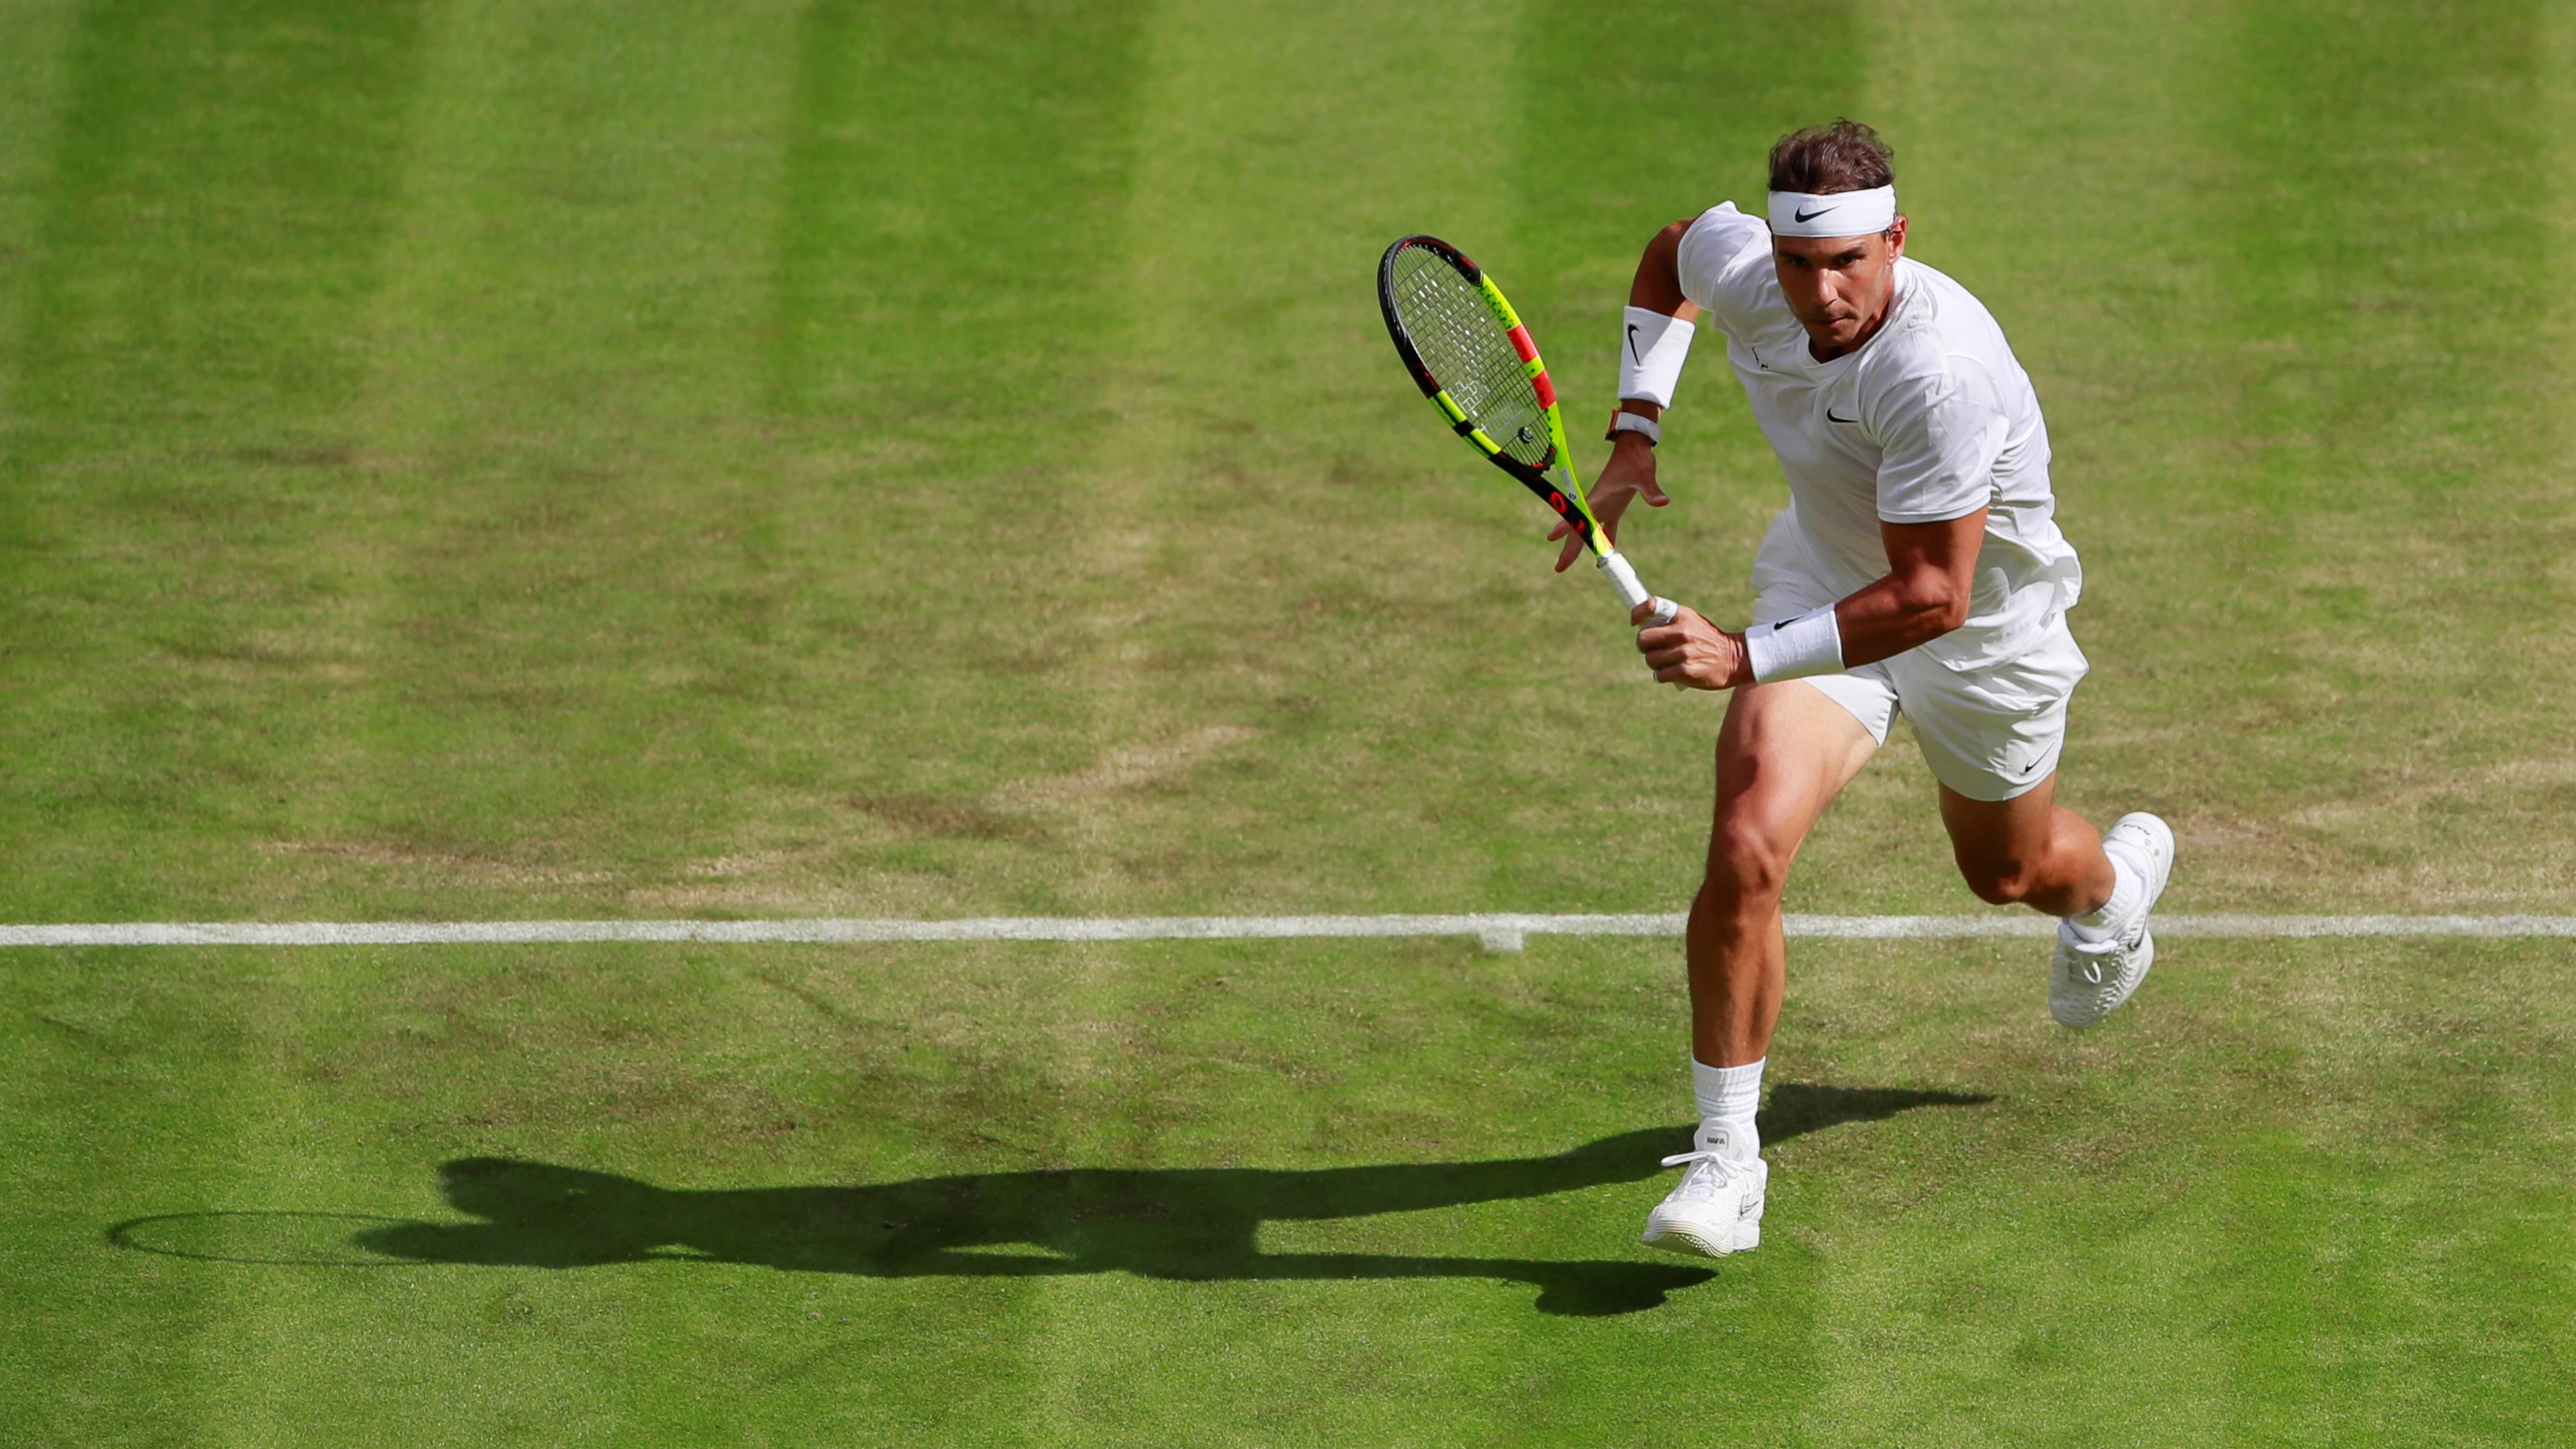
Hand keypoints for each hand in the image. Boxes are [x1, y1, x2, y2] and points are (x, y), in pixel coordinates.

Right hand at [1551, 432, 1667, 571]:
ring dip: (1581, 546)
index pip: (1579, 514)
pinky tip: (1606, 552)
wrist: (1634, 446)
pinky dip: (1605, 540)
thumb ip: (1650, 490)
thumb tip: (1662, 502)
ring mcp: (1605, 506)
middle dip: (1569, 549)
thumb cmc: (1636, 458)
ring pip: (1589, 531)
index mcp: (1599, 497)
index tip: (1553, 537)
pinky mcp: (1615, 506)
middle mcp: (1598, 504)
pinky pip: (1607, 527)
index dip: (1566, 526)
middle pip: (1579, 530)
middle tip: (1559, 569)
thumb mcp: (1644, 475)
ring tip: (1567, 563)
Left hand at [1634, 601, 1747, 689]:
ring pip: (1650, 659)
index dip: (1638, 612)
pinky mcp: (1685, 671)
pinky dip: (1662, 675)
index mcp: (1682, 615)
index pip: (1652, 605)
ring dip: (1655, 663)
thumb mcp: (1692, 621)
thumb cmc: (1707, 639)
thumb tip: (1640, 626)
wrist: (1735, 658)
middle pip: (1642, 638)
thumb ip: (1669, 621)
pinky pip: (1659, 675)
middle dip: (1644, 646)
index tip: (1635, 622)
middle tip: (1653, 649)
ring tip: (1669, 662)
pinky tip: (1673, 672)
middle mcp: (1682, 631)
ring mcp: (1684, 652)